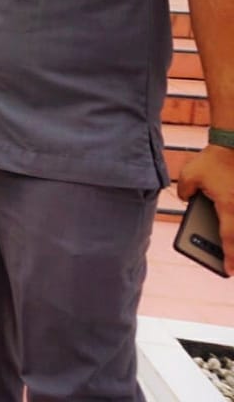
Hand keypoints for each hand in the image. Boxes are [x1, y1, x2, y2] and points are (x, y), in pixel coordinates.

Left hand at [178, 144, 233, 274]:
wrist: (233, 142)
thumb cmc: (213, 159)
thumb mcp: (189, 175)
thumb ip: (185, 191)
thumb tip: (187, 199)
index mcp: (229, 206)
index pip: (229, 238)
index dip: (229, 257)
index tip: (229, 271)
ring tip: (231, 247)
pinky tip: (229, 221)